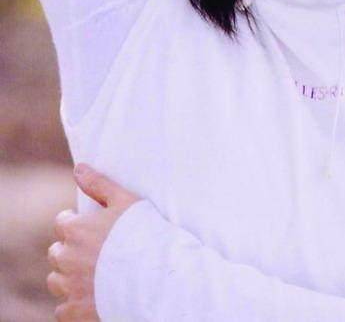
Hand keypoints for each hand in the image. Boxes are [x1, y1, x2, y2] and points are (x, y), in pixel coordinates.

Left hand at [47, 163, 141, 320]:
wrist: (156, 277)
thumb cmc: (143, 235)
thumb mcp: (125, 202)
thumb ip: (99, 184)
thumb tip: (78, 168)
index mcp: (76, 229)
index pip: (62, 223)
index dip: (76, 224)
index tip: (90, 229)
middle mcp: (67, 258)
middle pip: (56, 252)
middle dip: (70, 250)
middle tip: (94, 253)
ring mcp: (70, 286)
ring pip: (56, 280)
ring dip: (67, 277)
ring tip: (91, 275)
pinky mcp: (76, 310)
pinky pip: (62, 309)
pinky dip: (73, 304)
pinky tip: (91, 297)